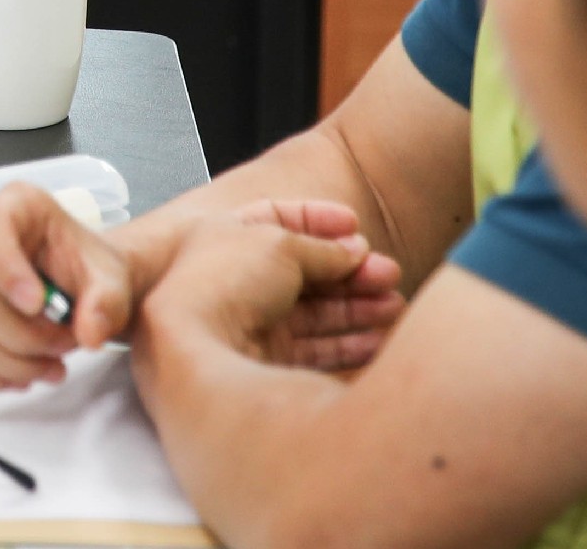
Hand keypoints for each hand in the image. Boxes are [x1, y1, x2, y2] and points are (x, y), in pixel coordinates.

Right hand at [0, 180, 137, 389]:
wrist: (76, 288)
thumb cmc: (87, 271)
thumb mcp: (112, 280)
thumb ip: (106, 302)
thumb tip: (89, 334)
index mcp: (13, 205)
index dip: (5, 268)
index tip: (38, 306)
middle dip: (21, 335)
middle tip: (65, 346)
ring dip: (9, 362)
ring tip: (51, 366)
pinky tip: (23, 375)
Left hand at [217, 197, 406, 369]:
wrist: (193, 347)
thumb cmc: (220, 283)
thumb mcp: (280, 245)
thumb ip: (322, 249)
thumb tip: (354, 251)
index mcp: (225, 237)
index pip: (278, 221)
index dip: (319, 221)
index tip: (355, 226)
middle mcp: (233, 281)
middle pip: (303, 274)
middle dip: (350, 273)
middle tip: (390, 276)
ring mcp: (248, 325)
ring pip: (313, 316)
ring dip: (356, 310)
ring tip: (394, 307)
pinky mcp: (262, 366)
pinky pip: (313, 353)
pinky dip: (346, 347)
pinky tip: (378, 341)